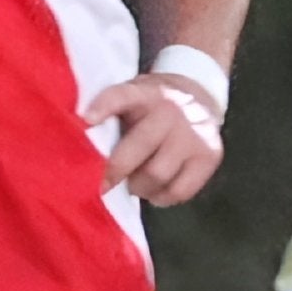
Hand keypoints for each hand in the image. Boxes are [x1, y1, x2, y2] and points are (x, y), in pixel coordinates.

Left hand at [84, 72, 224, 204]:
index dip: (103, 106)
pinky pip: (179, 191)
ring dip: (139, 187)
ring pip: (157, 176)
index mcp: (145, 93)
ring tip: (134, 183)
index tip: (85, 120)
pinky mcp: (210, 156)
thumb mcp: (132, 96)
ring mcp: (194, 134)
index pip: (122, 96)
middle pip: (138, 148)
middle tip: (103, 185)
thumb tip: (81, 149)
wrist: (199, 96)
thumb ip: (111, 116)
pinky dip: (162, 197)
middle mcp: (172, 112)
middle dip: (114, 172)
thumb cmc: (151, 105)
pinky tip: (156, 189)